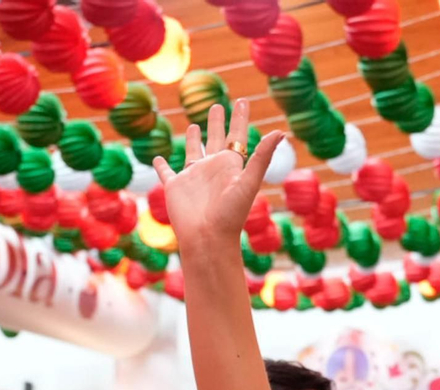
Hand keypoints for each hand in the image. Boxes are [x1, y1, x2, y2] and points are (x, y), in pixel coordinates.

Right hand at [153, 100, 286, 252]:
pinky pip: (166, 172)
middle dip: (217, 123)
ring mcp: (193, 177)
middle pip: (215, 139)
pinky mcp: (175, 187)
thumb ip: (262, 157)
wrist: (207, 239)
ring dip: (193, 139)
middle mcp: (213, 169)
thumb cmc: (230, 214)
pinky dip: (161, 165)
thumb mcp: (248, 182)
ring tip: (195, 126)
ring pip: (193, 152)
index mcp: (231, 166)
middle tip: (218, 105)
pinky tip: (159, 158)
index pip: (237, 136)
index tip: (242, 101)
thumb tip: (281, 132)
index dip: (240, 118)